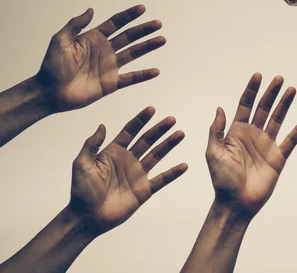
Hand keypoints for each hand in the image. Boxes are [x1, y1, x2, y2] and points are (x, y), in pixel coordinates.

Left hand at [37, 5, 164, 112]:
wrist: (50, 91)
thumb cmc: (52, 66)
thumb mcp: (60, 40)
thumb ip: (75, 25)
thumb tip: (91, 10)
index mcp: (94, 38)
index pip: (116, 23)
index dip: (129, 16)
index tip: (142, 8)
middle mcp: (105, 50)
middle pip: (129, 37)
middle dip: (144, 30)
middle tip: (158, 23)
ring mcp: (110, 66)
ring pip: (134, 53)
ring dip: (148, 47)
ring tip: (162, 40)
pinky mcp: (111, 83)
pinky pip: (131, 78)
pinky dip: (144, 75)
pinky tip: (156, 71)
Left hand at [69, 107, 187, 234]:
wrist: (87, 217)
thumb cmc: (81, 191)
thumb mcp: (82, 164)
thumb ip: (91, 144)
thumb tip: (102, 126)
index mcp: (114, 152)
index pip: (130, 131)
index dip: (140, 120)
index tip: (151, 109)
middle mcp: (128, 160)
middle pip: (147, 140)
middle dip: (159, 129)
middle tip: (171, 119)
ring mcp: (138, 174)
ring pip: (157, 155)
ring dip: (169, 144)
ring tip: (180, 134)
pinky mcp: (144, 190)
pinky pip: (162, 179)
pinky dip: (173, 173)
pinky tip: (184, 165)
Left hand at [206, 74, 296, 217]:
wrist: (236, 203)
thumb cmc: (222, 180)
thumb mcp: (213, 153)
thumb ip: (216, 130)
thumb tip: (220, 108)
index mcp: (236, 132)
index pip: (245, 105)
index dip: (251, 90)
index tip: (258, 76)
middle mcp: (253, 134)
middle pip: (264, 108)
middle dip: (270, 93)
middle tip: (278, 78)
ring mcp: (267, 145)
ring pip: (278, 119)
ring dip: (284, 104)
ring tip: (292, 89)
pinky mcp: (278, 157)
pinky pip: (290, 141)